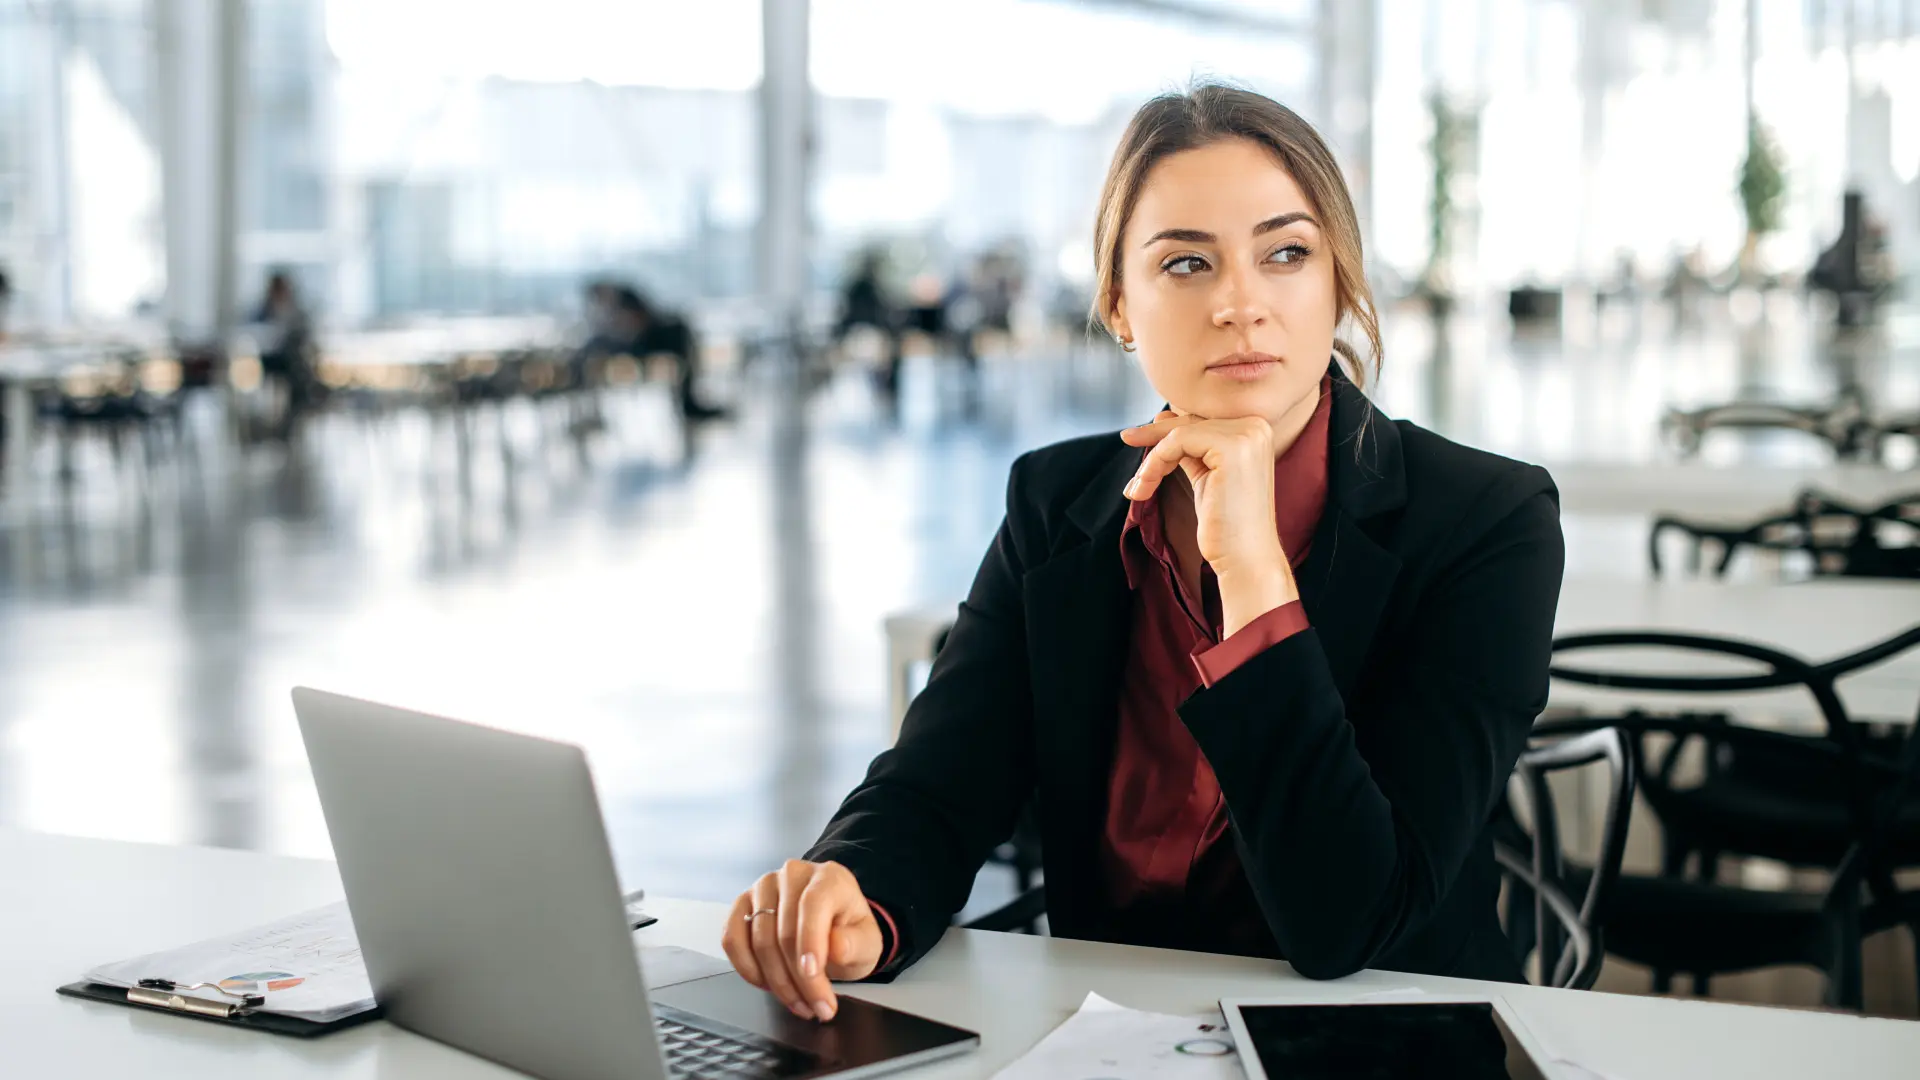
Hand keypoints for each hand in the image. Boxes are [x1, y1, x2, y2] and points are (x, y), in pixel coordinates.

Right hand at [719, 860, 882, 1022]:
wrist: (833, 928)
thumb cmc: (849, 933)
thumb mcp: (868, 942)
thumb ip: (857, 944)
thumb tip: (837, 946)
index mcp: (828, 878)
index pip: (812, 905)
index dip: (810, 943)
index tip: (812, 976)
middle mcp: (791, 875)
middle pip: (784, 932)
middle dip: (798, 979)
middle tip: (816, 1007)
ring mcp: (762, 888)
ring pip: (758, 941)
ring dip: (776, 982)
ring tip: (798, 1002)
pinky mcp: (742, 905)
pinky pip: (732, 939)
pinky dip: (746, 968)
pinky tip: (767, 985)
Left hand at [1120, 411, 1296, 634]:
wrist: (1245, 558)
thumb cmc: (1226, 525)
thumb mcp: (1206, 474)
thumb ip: (1192, 446)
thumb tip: (1164, 416)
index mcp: (1255, 430)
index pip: (1201, 420)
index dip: (1165, 430)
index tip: (1136, 435)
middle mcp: (1256, 426)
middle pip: (1190, 421)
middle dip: (1154, 436)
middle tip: (1126, 438)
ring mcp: (1247, 435)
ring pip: (1179, 432)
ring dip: (1152, 460)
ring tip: (1139, 487)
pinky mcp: (1232, 447)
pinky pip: (1178, 441)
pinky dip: (1156, 462)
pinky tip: (1145, 485)